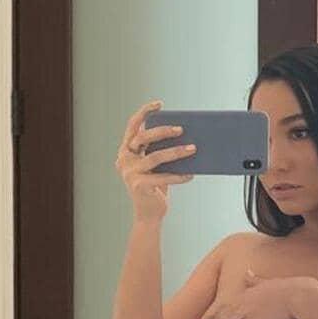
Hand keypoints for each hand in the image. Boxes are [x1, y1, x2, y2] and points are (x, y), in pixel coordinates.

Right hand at [114, 100, 195, 221]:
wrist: (150, 214)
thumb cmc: (156, 186)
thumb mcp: (157, 165)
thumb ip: (161, 150)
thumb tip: (186, 135)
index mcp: (126, 151)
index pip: (132, 126)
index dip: (144, 112)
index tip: (159, 104)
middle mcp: (124, 160)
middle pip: (142, 137)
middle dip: (162, 131)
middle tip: (181, 129)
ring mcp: (129, 173)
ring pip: (155, 157)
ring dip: (176, 152)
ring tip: (193, 149)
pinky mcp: (138, 186)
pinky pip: (162, 177)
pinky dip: (178, 175)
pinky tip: (191, 174)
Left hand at [195, 270, 313, 318]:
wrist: (298, 295)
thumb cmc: (287, 289)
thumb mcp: (267, 282)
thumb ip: (255, 279)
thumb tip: (248, 273)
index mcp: (243, 293)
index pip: (221, 306)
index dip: (210, 316)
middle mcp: (241, 303)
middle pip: (217, 317)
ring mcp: (246, 313)